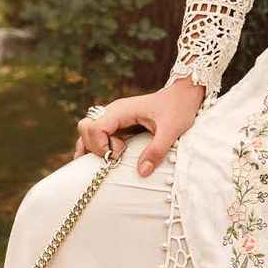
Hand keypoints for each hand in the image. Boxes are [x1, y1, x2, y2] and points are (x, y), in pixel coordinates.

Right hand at [74, 76, 205, 176]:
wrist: (182, 96)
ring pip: (88, 132)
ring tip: (108, 161)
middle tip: (117, 156)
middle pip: (85, 128)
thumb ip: (157, 150)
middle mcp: (112, 112)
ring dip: (93, 148)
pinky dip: (96, 147)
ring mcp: (113, 118)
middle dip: (95, 147)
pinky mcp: (117, 124)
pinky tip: (103, 160)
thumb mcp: (171, 130)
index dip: (100, 145)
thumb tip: (142, 172)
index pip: (94, 127)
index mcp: (121, 110)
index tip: (119, 154)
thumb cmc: (178, 109)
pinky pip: (97, 135)